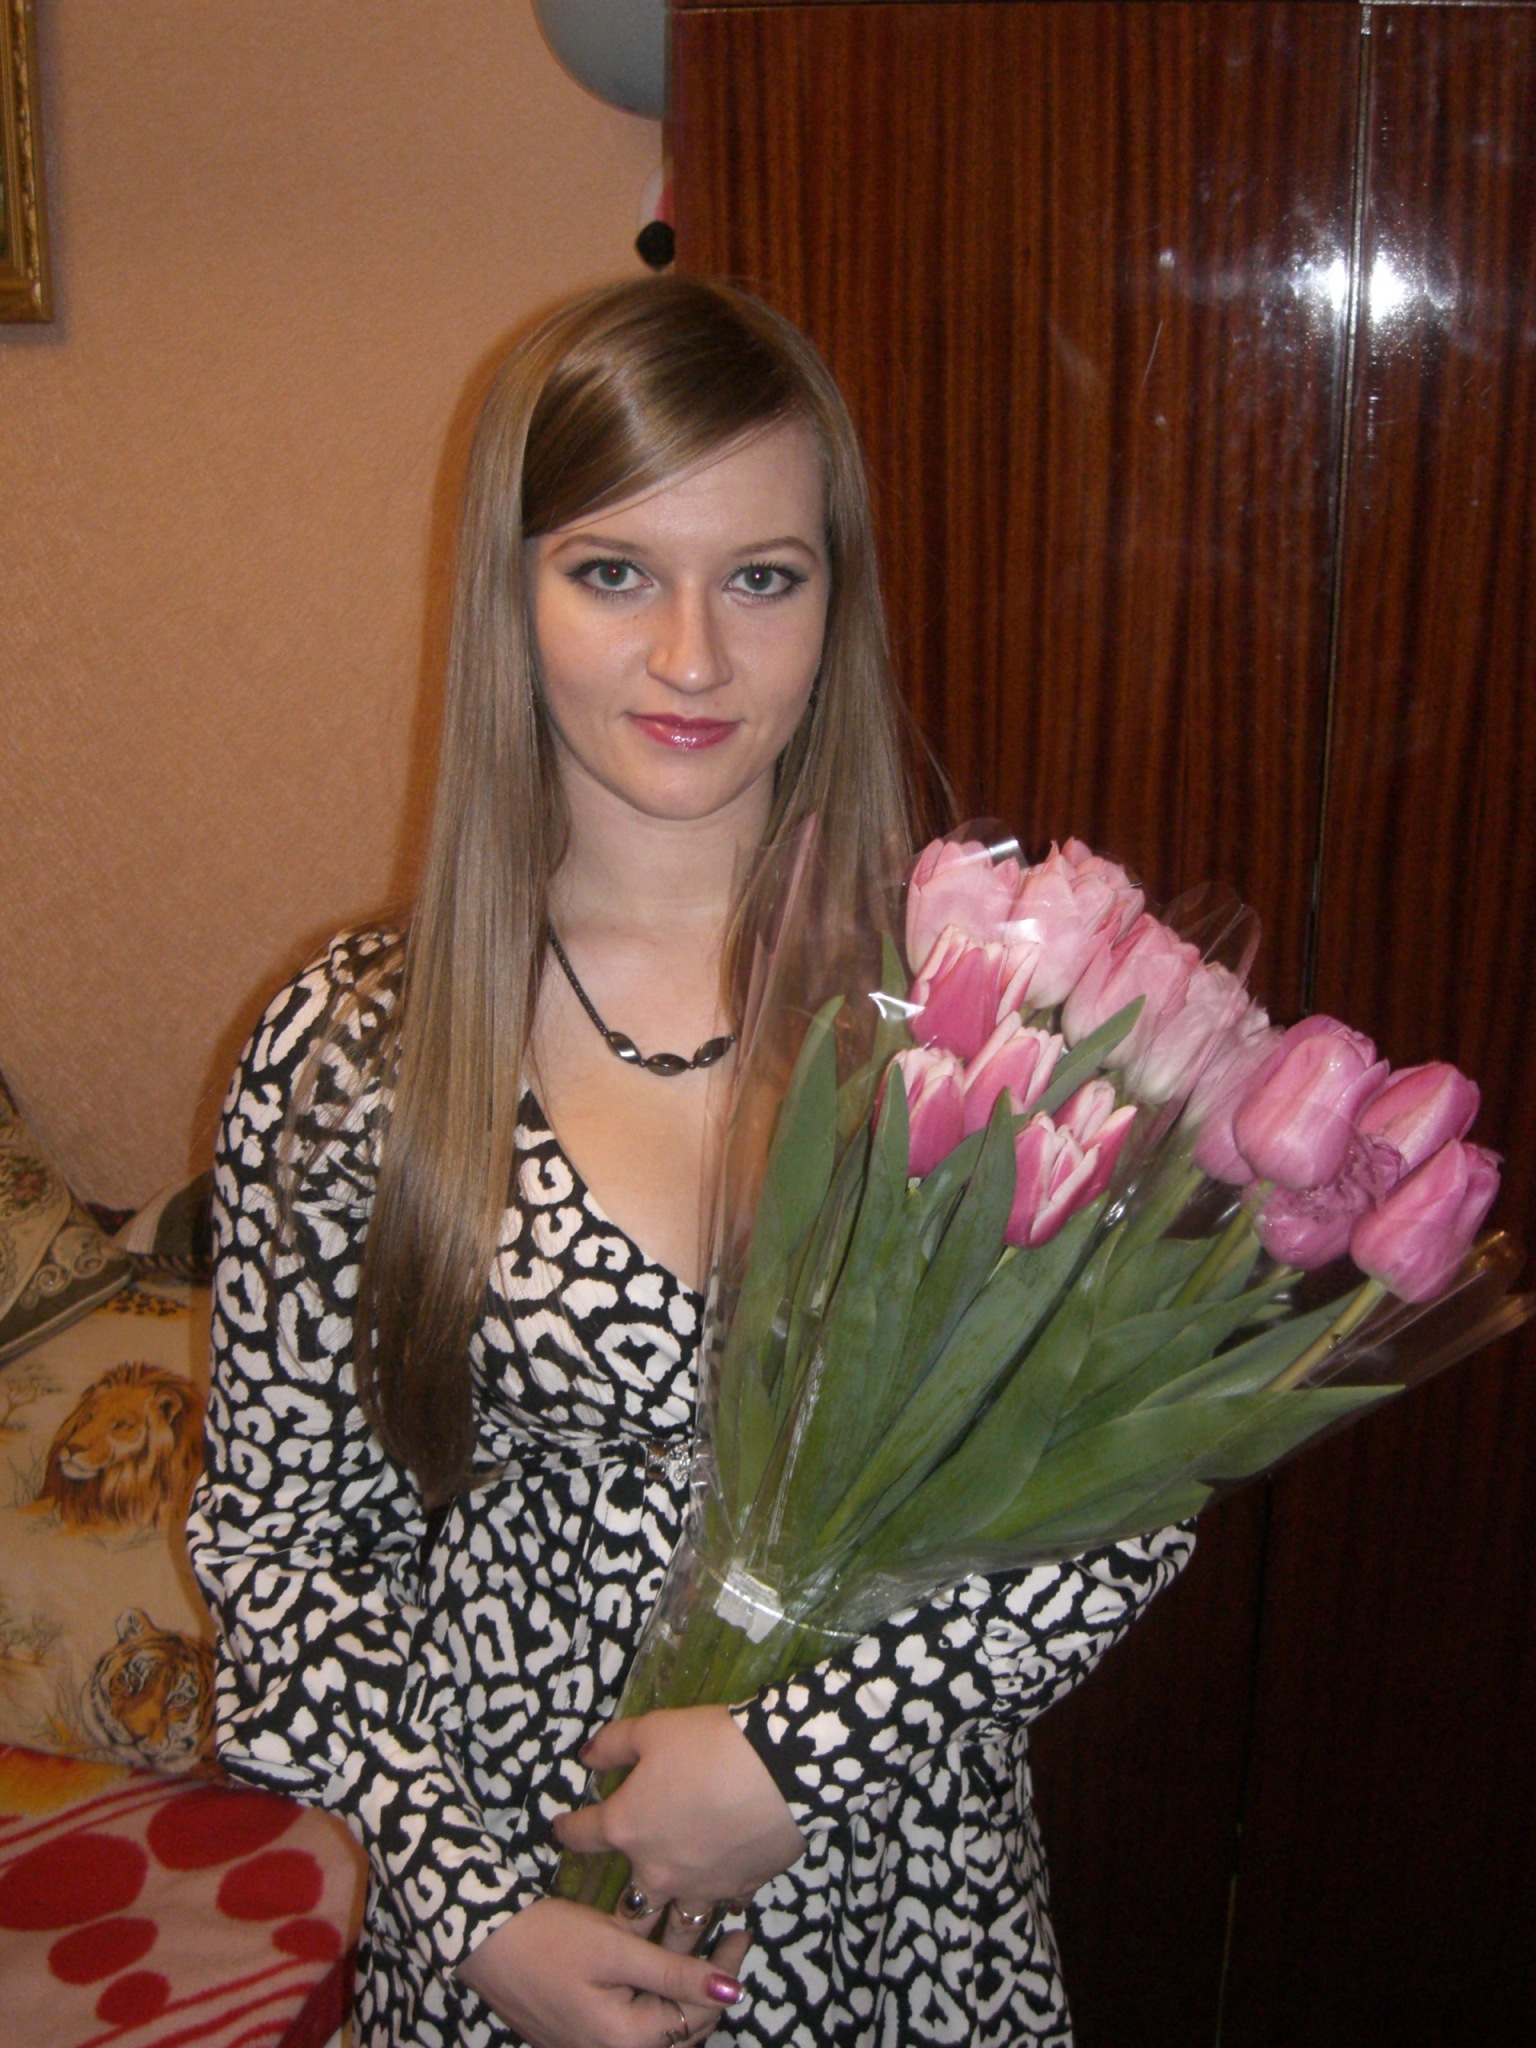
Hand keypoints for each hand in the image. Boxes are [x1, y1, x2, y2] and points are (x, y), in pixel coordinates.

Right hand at [456, 1896, 750, 2047]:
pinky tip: (658, 1970)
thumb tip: (732, 1991)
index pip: (696, 2015)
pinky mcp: (578, 2039)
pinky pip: (633, 2030)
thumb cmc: (549, 1939)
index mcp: (625, 2041)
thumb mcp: (615, 1947)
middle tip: (725, 1940)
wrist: (482, 1941)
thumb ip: (673, 1973)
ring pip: (659, 2034)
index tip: (741, 1931)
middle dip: (708, 1989)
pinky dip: (654, 2004)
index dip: (724, 1973)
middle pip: (681, 2032)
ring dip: (682, 1999)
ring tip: (697, 1954)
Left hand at [553, 1705, 805, 1935]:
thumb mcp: (652, 1729)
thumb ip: (614, 1745)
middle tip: (621, 1909)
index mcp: (627, 1828)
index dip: (568, 1829)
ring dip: (669, 1927)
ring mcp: (699, 1887)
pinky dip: (719, 1902)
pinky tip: (722, 1893)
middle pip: (628, 1908)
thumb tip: (588, 1758)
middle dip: (621, 1912)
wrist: (780, 1771)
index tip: (561, 1829)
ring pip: (677, 1927)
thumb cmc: (707, 1746)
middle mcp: (656, 1871)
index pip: (582, 1836)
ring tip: (669, 1930)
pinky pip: (722, 1906)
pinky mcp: (739, 1888)